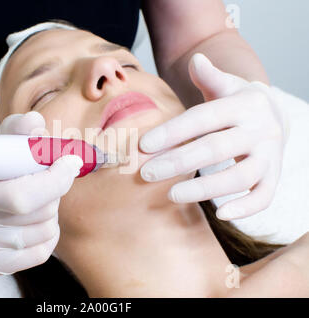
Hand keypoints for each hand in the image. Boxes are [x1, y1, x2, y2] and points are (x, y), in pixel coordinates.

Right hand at [0, 111, 82, 274]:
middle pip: (40, 212)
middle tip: (44, 178)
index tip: (69, 162)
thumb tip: (35, 125)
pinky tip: (31, 221)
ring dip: (49, 213)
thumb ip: (19, 129)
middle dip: (53, 191)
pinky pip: (41, 252)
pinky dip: (46, 235)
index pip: (20, 196)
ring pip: (45, 231)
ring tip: (31, 200)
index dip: (54, 180)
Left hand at [139, 53, 287, 220]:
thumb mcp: (225, 85)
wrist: (274, 114)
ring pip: (239, 176)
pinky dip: (245, 208)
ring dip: (204, 189)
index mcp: (243, 104)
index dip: (172, 132)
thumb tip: (196, 59)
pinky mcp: (274, 175)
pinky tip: (220, 214)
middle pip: (215, 148)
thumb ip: (209, 76)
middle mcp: (260, 129)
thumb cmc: (236, 101)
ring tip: (171, 195)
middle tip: (146, 174)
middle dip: (178, 162)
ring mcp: (270, 154)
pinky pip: (264, 196)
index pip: (202, 119)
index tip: (143, 146)